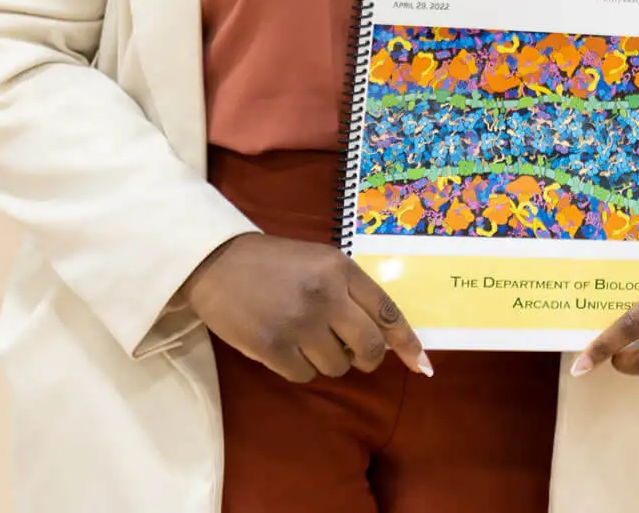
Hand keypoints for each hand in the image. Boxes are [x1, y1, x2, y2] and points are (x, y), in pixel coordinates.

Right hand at [181, 233, 431, 383]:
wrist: (216, 261)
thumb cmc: (275, 263)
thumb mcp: (322, 262)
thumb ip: (352, 291)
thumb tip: (382, 335)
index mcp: (342, 270)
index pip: (388, 312)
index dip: (407, 343)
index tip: (421, 365)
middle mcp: (326, 296)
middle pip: (369, 347)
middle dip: (367, 359)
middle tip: (355, 357)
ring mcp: (298, 323)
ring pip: (336, 367)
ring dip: (327, 362)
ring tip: (306, 341)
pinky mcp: (271, 346)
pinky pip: (304, 376)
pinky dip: (300, 369)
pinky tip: (285, 349)